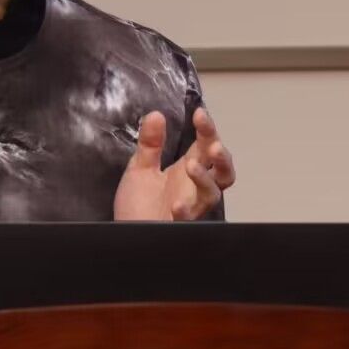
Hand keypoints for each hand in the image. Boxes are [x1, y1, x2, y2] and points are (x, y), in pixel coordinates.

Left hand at [113, 107, 235, 221]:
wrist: (126, 234)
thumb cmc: (138, 204)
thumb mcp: (140, 168)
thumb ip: (150, 143)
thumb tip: (155, 114)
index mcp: (188, 167)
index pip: (206, 144)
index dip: (207, 129)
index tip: (199, 114)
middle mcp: (195, 186)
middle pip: (222, 169)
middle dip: (221, 156)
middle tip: (212, 144)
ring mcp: (191, 206)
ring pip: (214, 193)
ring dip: (206, 179)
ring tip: (191, 166)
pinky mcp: (180, 224)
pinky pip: (190, 218)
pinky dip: (187, 211)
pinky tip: (177, 205)